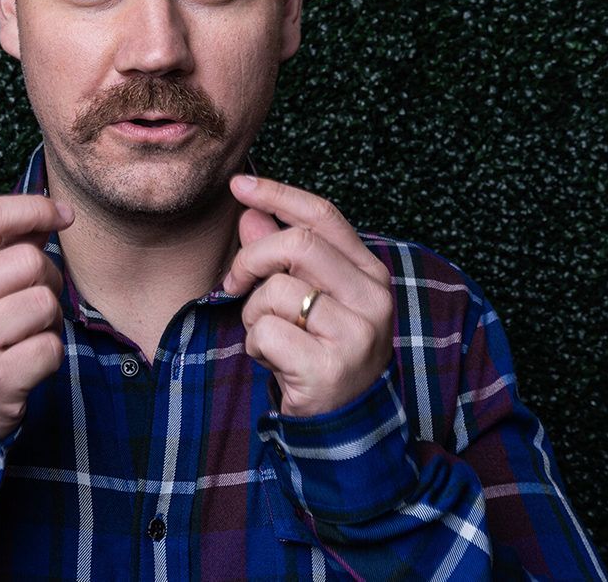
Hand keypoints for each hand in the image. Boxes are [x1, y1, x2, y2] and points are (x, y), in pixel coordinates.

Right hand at [0, 195, 72, 439]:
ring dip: (49, 320)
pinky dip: (50, 354)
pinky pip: (51, 347)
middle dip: (47, 278)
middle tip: (34, 301)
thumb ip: (1, 248)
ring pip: (44, 303)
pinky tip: (25, 363)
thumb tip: (51, 212)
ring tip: (25, 334)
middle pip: (28, 261)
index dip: (33, 208)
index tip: (62, 215)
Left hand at [223, 175, 393, 416]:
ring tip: (268, 336)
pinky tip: (273, 361)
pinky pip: (266, 332)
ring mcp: (355, 334)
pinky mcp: (329, 367)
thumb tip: (249, 211)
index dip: (277, 194)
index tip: (238, 185)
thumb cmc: (322, 350)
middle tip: (234, 283)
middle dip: (251, 259)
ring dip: (253, 314)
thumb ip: (281, 255)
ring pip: (276, 292)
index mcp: (370, 273)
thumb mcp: (306, 297)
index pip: (323, 216)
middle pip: (297, 245)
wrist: (345, 423)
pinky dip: (255, 345)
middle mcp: (372, 298)